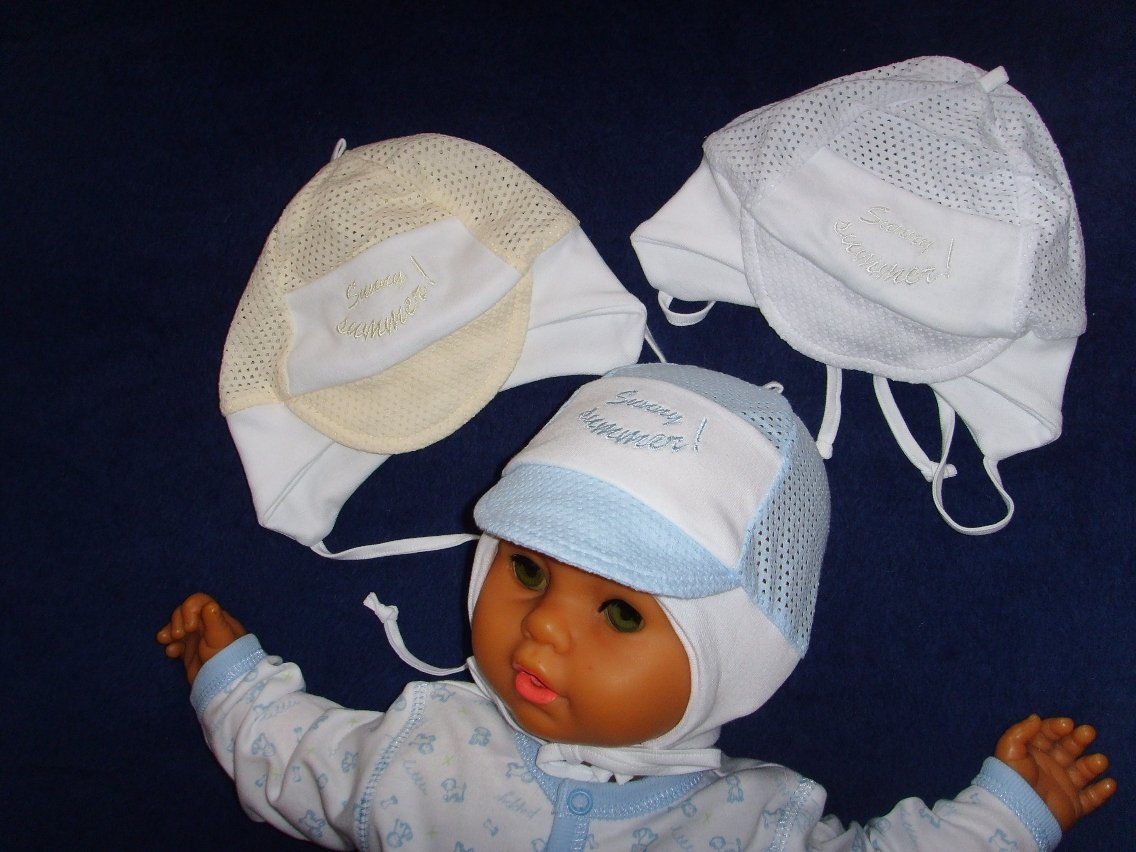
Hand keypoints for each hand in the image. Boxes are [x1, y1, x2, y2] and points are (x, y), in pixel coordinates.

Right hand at [157, 593, 246, 684]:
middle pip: (185, 612)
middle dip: (176, 621)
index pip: (198, 602)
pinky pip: (176, 644)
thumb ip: (215, 621)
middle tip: (177, 635)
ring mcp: (198, 639)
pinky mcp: (190, 654)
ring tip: (165, 640)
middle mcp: (206, 626)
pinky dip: (171, 646)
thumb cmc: (228, 657)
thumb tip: (209, 605)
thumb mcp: (222, 638)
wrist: (226, 685)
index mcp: (217, 618)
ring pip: (178, 627)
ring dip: (169, 631)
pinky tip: (171, 653)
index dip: (188, 610)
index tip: (189, 627)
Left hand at [995, 714, 1115, 830]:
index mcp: (1032, 753)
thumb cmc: (1011, 778)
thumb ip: (1021, 731)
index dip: (1057, 727)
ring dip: (1092, 765)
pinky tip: (1109, 783)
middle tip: (1088, 732)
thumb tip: (1036, 717)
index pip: (1047, 734)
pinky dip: (1101, 792)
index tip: (1068, 724)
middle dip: (1078, 739)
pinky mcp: (1072, 805)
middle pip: (1067, 749)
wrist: (1017, 813)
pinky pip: (1091, 798)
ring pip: (1082, 771)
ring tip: (1100, 760)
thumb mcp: (1009, 750)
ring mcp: (1062, 786)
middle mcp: (1048, 767)